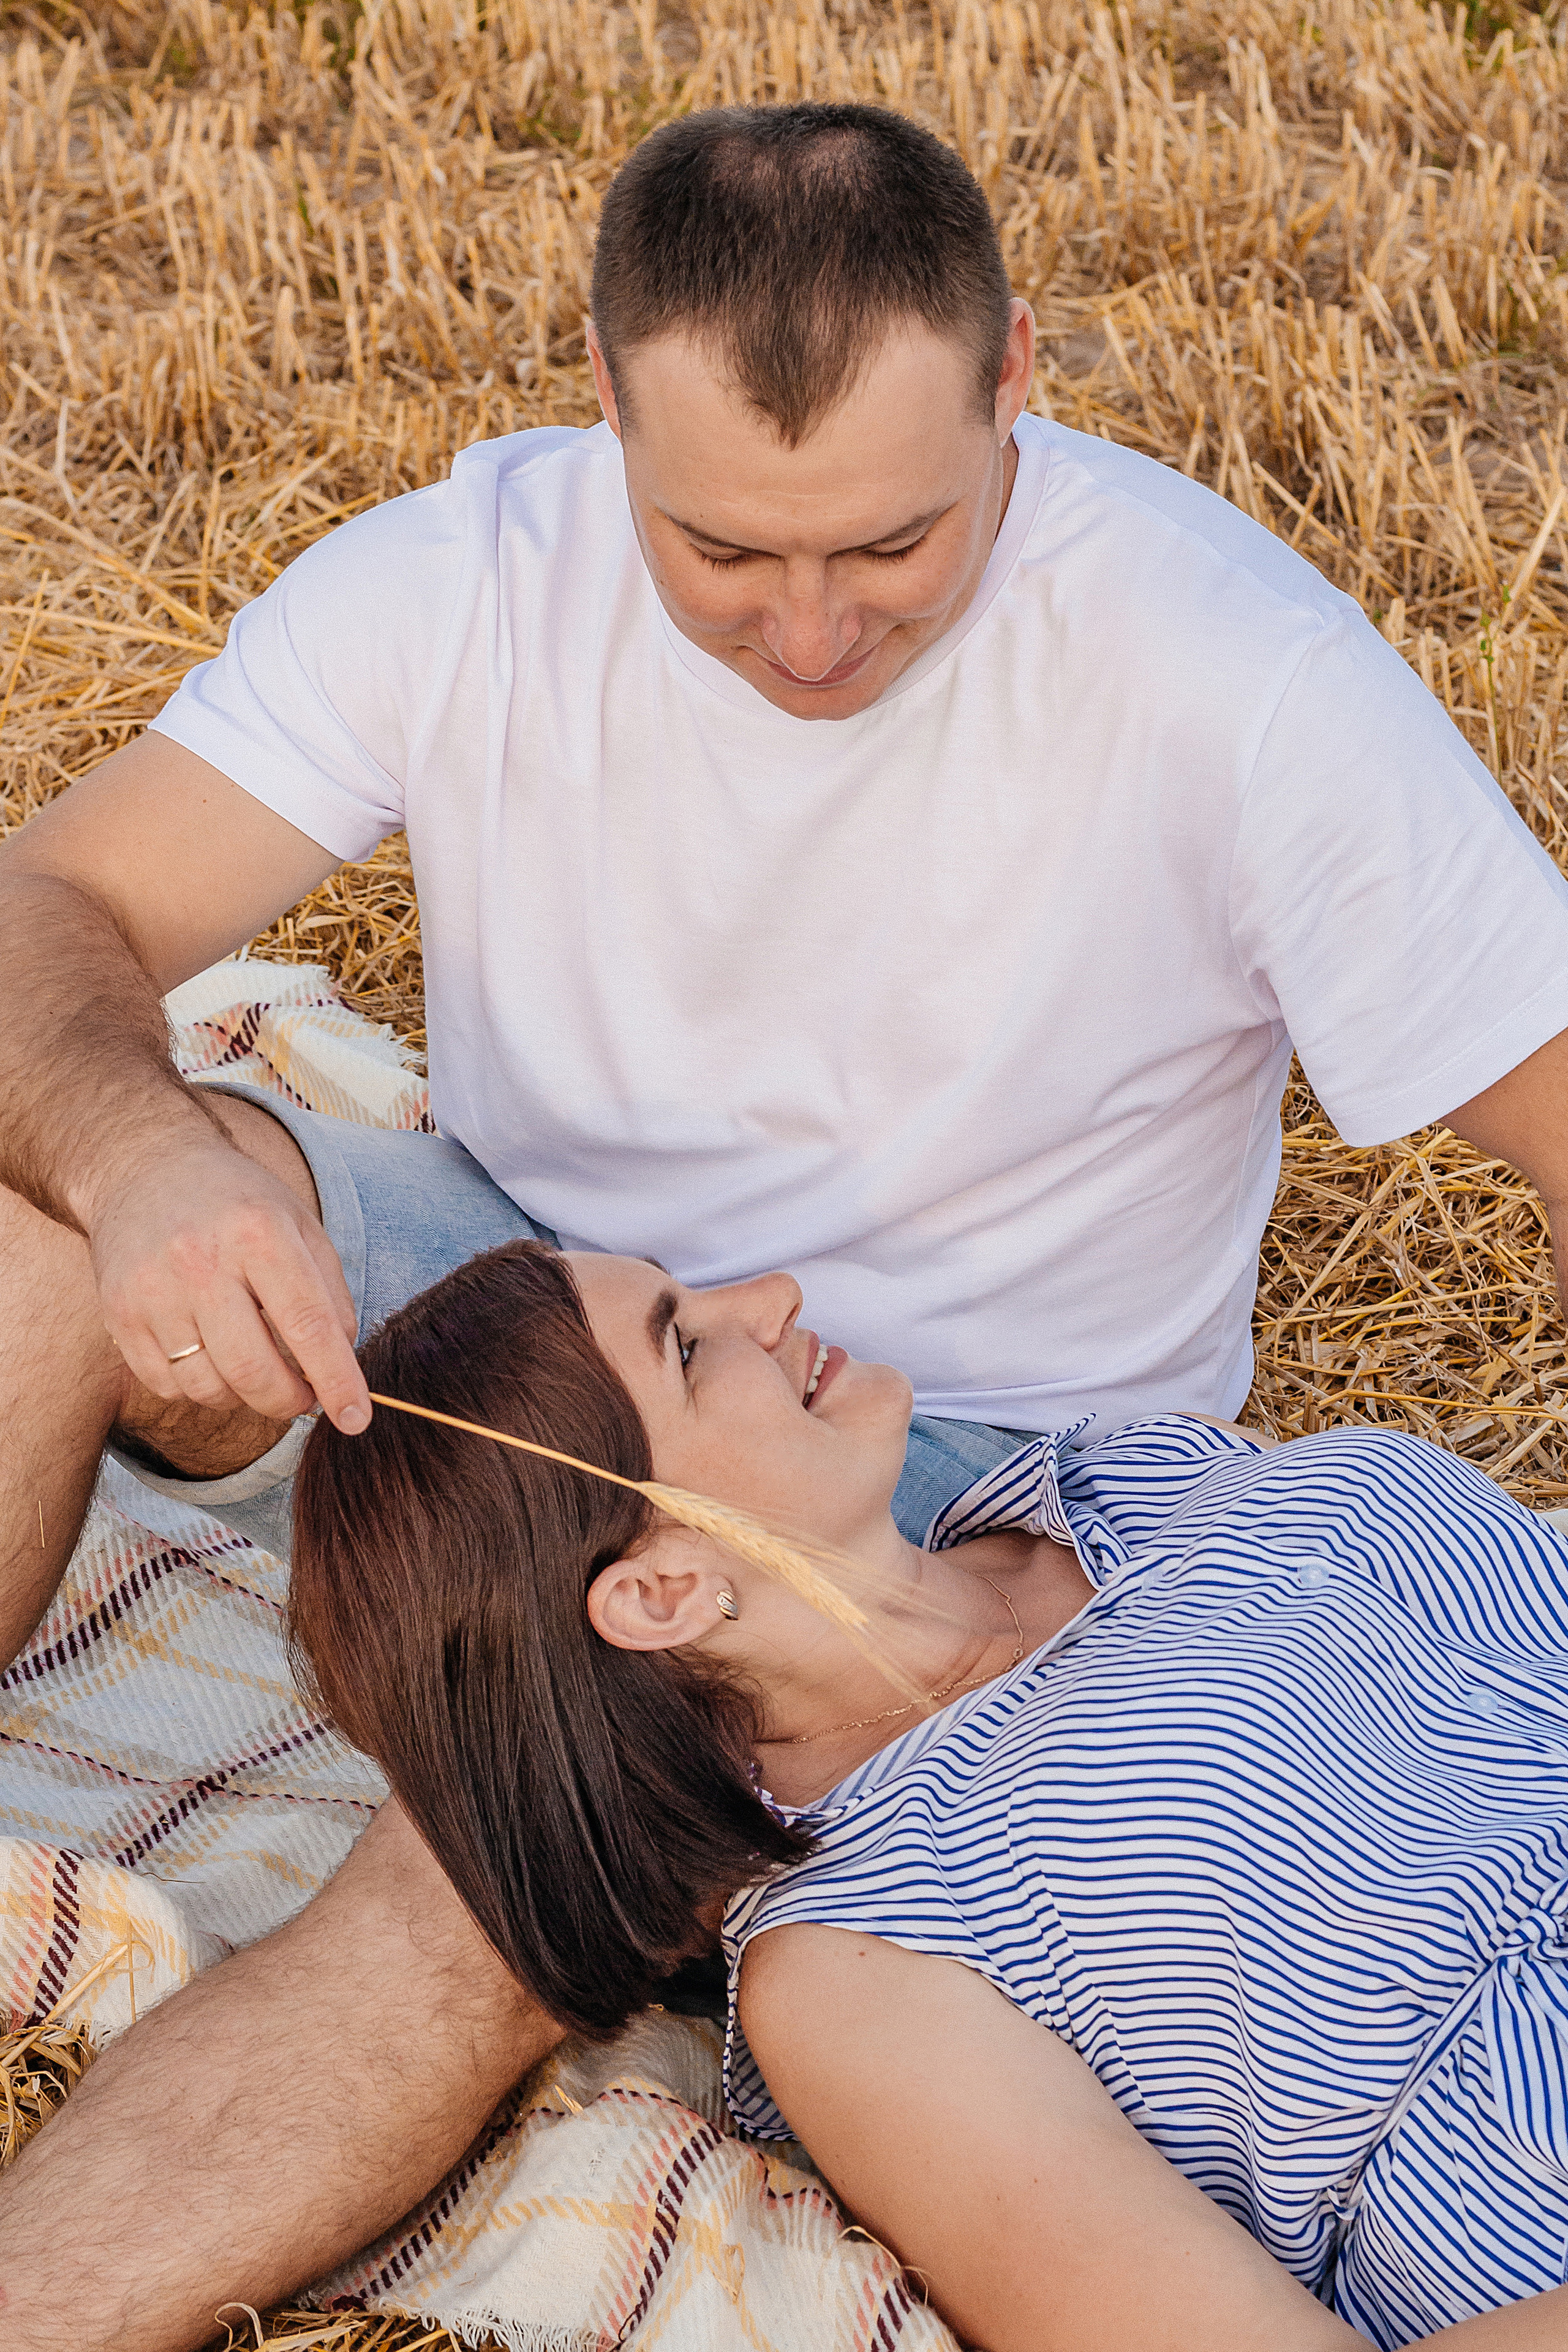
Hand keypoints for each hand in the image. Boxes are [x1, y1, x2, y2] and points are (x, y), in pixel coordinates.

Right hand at [89, 1136, 368, 1431]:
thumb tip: (343, 1365)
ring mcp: (153, 1290)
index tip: (356, 1419)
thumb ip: (330, 1293)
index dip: (336, 1381)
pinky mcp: (120, 1313)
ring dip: (243, 1396)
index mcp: (260, 1234)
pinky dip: (198, 1387)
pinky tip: (209, 1354)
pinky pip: (168, 1386)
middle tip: (303, 1397)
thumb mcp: (299, 1225)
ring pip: (209, 1387)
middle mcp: (202, 1261)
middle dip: (289, 1401)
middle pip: (254, 1370)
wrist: (145, 1168)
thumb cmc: (238, 1204)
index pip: (308, 1325)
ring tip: (253, 1365)